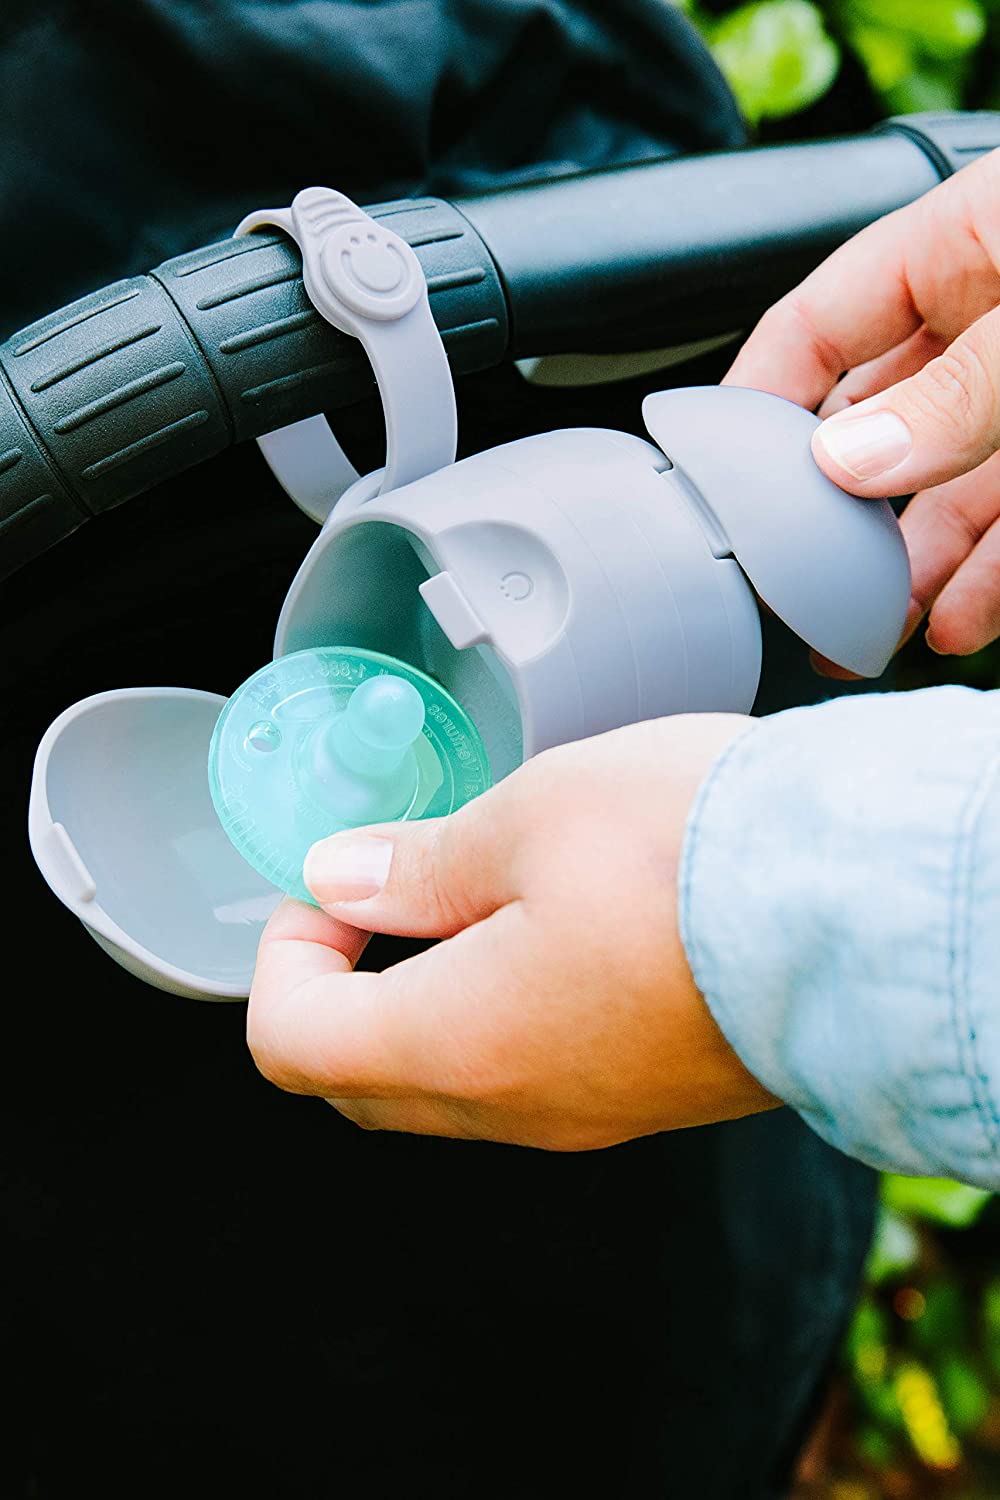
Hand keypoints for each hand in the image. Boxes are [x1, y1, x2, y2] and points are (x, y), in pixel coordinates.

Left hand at [247, 715, 775, 1147]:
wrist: (874, 907)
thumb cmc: (708, 850)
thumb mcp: (532, 818)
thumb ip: (417, 862)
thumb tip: (340, 877)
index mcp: (464, 1044)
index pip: (292, 1044)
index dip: (285, 953)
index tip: (335, 881)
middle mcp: (519, 1107)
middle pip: (358, 1078)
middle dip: (341, 981)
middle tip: (387, 885)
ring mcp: (589, 1114)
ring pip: (444, 1082)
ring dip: (420, 995)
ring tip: (477, 890)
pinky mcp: (645, 1096)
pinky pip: (525, 1077)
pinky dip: (494, 1011)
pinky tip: (550, 924)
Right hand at [725, 147, 999, 668]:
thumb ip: (953, 395)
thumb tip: (848, 463)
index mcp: (959, 246)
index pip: (817, 325)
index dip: (756, 401)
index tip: (715, 477)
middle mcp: (988, 322)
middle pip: (875, 429)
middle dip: (833, 516)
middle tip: (793, 586)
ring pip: (945, 490)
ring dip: (906, 568)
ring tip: (867, 633)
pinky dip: (985, 578)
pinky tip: (953, 623)